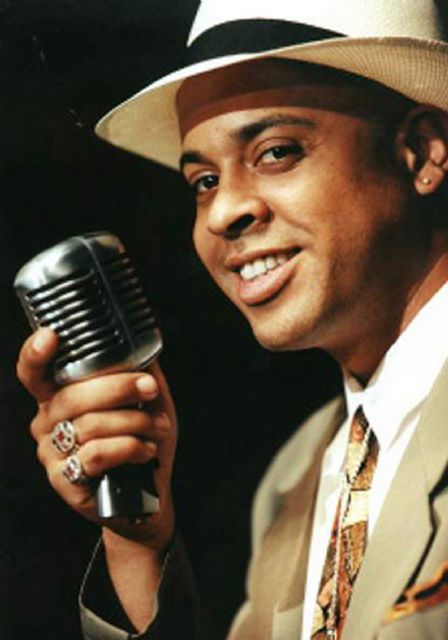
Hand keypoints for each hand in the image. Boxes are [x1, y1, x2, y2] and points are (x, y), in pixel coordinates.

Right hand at [17, 327, 176, 550]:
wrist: (148, 494)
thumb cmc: (142, 441)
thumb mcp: (145, 400)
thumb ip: (139, 370)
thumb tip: (143, 341)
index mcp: (59, 395)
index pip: (34, 371)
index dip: (36, 353)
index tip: (51, 335)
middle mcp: (47, 421)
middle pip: (73, 394)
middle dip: (120, 387)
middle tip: (149, 389)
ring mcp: (51, 452)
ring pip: (89, 424)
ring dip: (135, 422)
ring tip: (158, 427)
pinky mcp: (64, 480)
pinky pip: (95, 454)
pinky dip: (129, 447)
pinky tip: (145, 450)